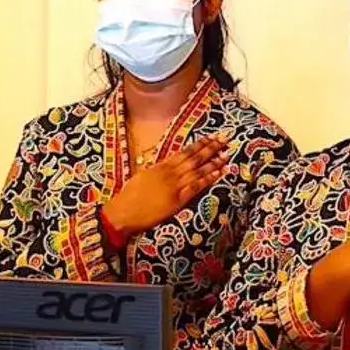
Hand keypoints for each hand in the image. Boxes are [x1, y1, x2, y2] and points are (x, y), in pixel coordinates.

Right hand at [103, 137, 231, 237]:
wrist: (124, 211)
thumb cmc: (129, 196)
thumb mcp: (142, 176)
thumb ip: (156, 170)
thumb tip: (164, 165)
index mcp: (160, 166)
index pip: (184, 152)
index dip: (198, 145)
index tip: (210, 138)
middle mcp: (169, 173)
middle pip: (194, 158)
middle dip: (210, 148)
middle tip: (224, 140)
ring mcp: (174, 186)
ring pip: (198, 170)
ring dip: (214, 162)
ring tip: (226, 155)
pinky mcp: (177, 200)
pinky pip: (196, 187)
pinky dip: (208, 179)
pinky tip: (219, 173)